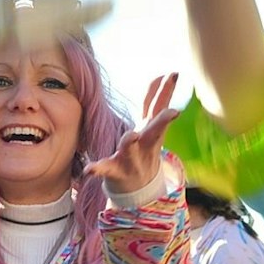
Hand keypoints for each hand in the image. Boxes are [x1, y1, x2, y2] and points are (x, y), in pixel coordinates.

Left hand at [85, 73, 179, 195]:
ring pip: (131, 149)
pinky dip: (97, 169)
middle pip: (155, 130)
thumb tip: (165, 74)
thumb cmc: (144, 150)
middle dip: (162, 121)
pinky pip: (105, 169)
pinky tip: (89, 169)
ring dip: (130, 142)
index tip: (174, 75)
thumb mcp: (152, 126)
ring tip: (131, 135)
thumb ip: (156, 100)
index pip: (158, 107)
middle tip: (172, 112)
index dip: (165, 91)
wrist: (140, 189)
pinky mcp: (116, 171)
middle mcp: (144, 143)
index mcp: (150, 130)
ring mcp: (131, 158)